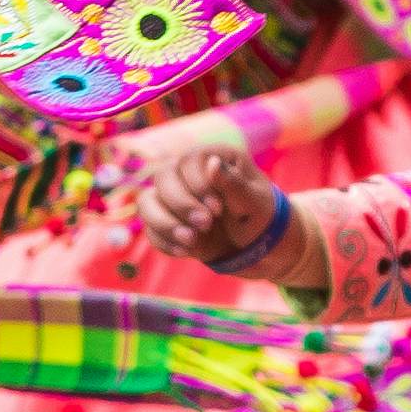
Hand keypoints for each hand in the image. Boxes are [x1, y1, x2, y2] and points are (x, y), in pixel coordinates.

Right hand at [128, 134, 282, 271]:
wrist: (261, 250)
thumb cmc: (263, 219)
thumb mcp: (255, 203)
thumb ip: (233, 184)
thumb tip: (212, 162)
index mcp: (214, 159)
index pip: (189, 161)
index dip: (198, 185)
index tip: (218, 210)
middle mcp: (189, 175)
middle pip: (163, 177)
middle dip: (181, 204)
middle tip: (206, 225)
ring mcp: (175, 199)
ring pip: (147, 202)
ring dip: (165, 223)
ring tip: (191, 242)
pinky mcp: (169, 222)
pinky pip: (149, 228)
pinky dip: (164, 242)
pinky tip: (186, 252)